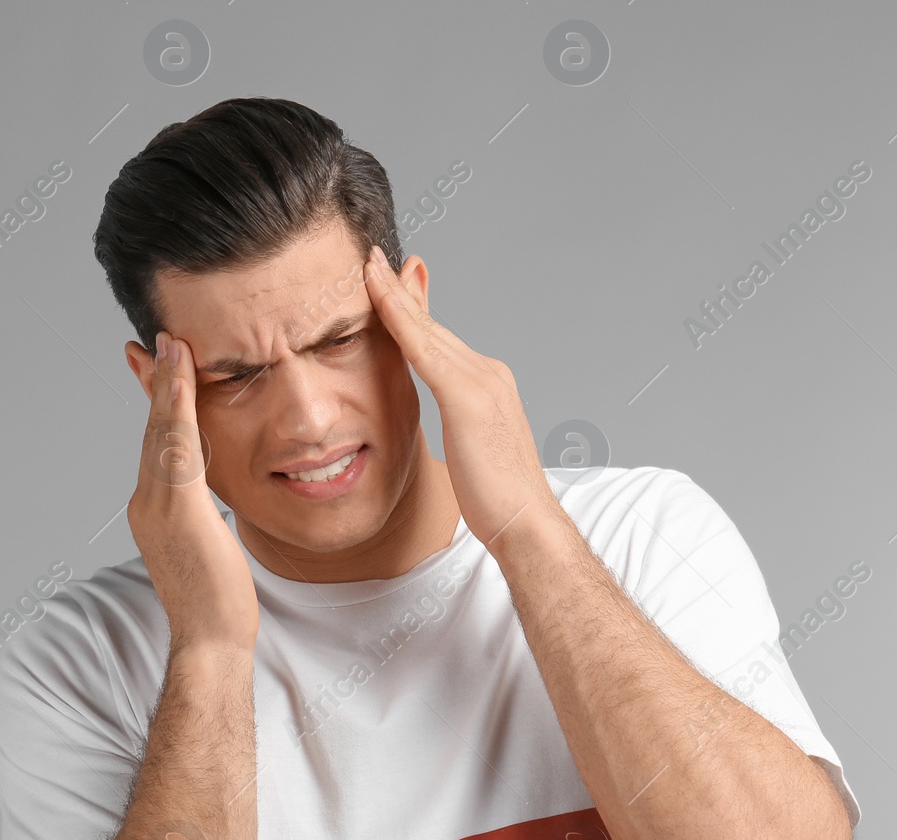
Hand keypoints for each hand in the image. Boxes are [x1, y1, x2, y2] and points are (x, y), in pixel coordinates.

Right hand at [126, 330, 259, 654]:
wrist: (211, 642)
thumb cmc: (219, 606)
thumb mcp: (211, 550)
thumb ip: (205, 520)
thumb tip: (211, 508)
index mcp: (155, 512)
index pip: (157, 447)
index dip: (156, 406)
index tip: (156, 369)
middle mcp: (147, 504)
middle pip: (152, 432)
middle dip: (154, 384)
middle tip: (154, 340)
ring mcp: (158, 507)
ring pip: (160, 433)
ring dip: (167, 384)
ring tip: (172, 343)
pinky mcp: (179, 510)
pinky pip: (178, 448)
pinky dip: (178, 410)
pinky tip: (184, 379)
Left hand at [362, 245, 559, 549]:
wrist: (526, 523)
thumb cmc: (500, 502)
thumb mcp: (473, 456)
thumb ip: (462, 432)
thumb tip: (454, 434)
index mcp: (488, 387)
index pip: (441, 343)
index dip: (415, 312)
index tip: (394, 287)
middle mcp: (488, 374)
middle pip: (433, 327)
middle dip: (403, 291)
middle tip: (375, 260)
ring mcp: (481, 381)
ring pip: (427, 330)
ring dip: (395, 294)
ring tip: (370, 266)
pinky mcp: (467, 397)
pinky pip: (423, 350)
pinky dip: (400, 320)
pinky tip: (379, 299)